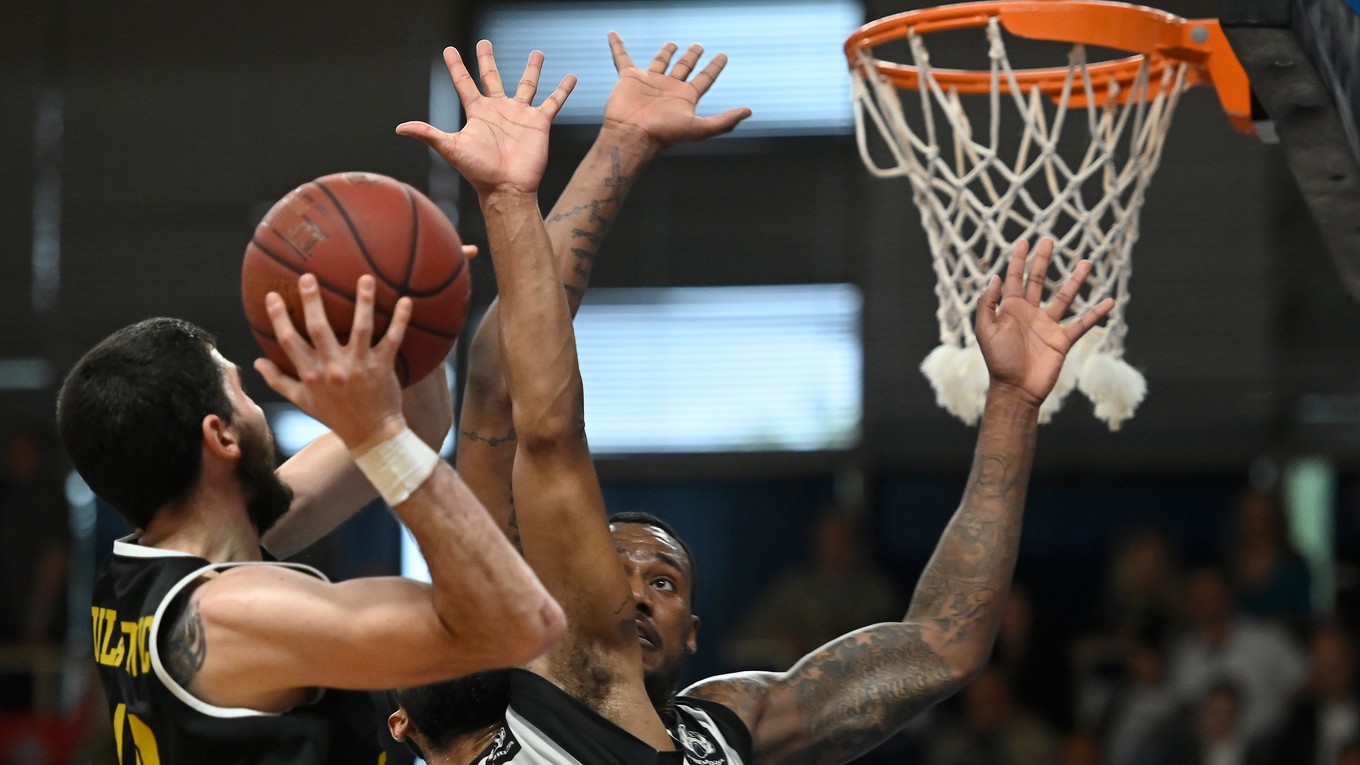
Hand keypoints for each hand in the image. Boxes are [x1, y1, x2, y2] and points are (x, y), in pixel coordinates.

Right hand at [255, 274, 409, 450]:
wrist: (371, 436)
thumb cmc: (335, 416)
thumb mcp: (303, 401)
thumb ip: (279, 380)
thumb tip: (257, 362)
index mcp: (310, 374)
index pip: (289, 341)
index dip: (279, 318)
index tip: (273, 295)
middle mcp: (333, 369)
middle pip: (319, 329)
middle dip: (312, 302)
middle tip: (308, 277)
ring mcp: (359, 367)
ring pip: (360, 329)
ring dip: (363, 302)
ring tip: (365, 278)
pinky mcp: (382, 367)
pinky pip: (393, 339)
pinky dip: (400, 320)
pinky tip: (405, 300)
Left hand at [396, 41, 575, 195]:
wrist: (507, 189)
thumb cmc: (479, 172)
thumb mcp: (451, 148)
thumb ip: (428, 134)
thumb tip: (400, 128)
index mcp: (477, 113)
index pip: (464, 83)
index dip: (456, 66)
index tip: (449, 50)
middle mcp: (499, 110)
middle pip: (492, 77)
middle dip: (487, 60)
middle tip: (485, 42)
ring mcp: (520, 115)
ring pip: (527, 85)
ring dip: (532, 69)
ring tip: (537, 53)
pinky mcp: (539, 123)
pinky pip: (553, 102)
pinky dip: (563, 90)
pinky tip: (571, 77)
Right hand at [601, 32, 751, 151]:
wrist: (633, 135)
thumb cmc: (664, 134)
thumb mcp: (699, 128)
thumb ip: (724, 120)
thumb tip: (748, 111)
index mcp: (685, 98)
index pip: (705, 78)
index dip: (714, 67)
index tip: (723, 56)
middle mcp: (669, 88)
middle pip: (684, 68)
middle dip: (692, 57)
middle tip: (699, 46)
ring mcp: (649, 82)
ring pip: (660, 62)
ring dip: (666, 53)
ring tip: (673, 44)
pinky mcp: (629, 78)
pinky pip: (622, 58)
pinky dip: (618, 46)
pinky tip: (614, 35)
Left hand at [976, 238, 1113, 406]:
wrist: (1016, 389)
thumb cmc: (998, 361)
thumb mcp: (986, 330)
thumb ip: (988, 304)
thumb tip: (994, 276)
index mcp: (1009, 309)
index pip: (1014, 278)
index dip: (1017, 260)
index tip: (1024, 241)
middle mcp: (1029, 313)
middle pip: (1038, 280)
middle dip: (1042, 261)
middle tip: (1048, 239)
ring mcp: (1047, 325)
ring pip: (1064, 297)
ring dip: (1075, 280)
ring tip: (1086, 262)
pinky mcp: (1062, 340)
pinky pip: (1082, 323)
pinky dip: (1096, 313)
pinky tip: (1109, 301)